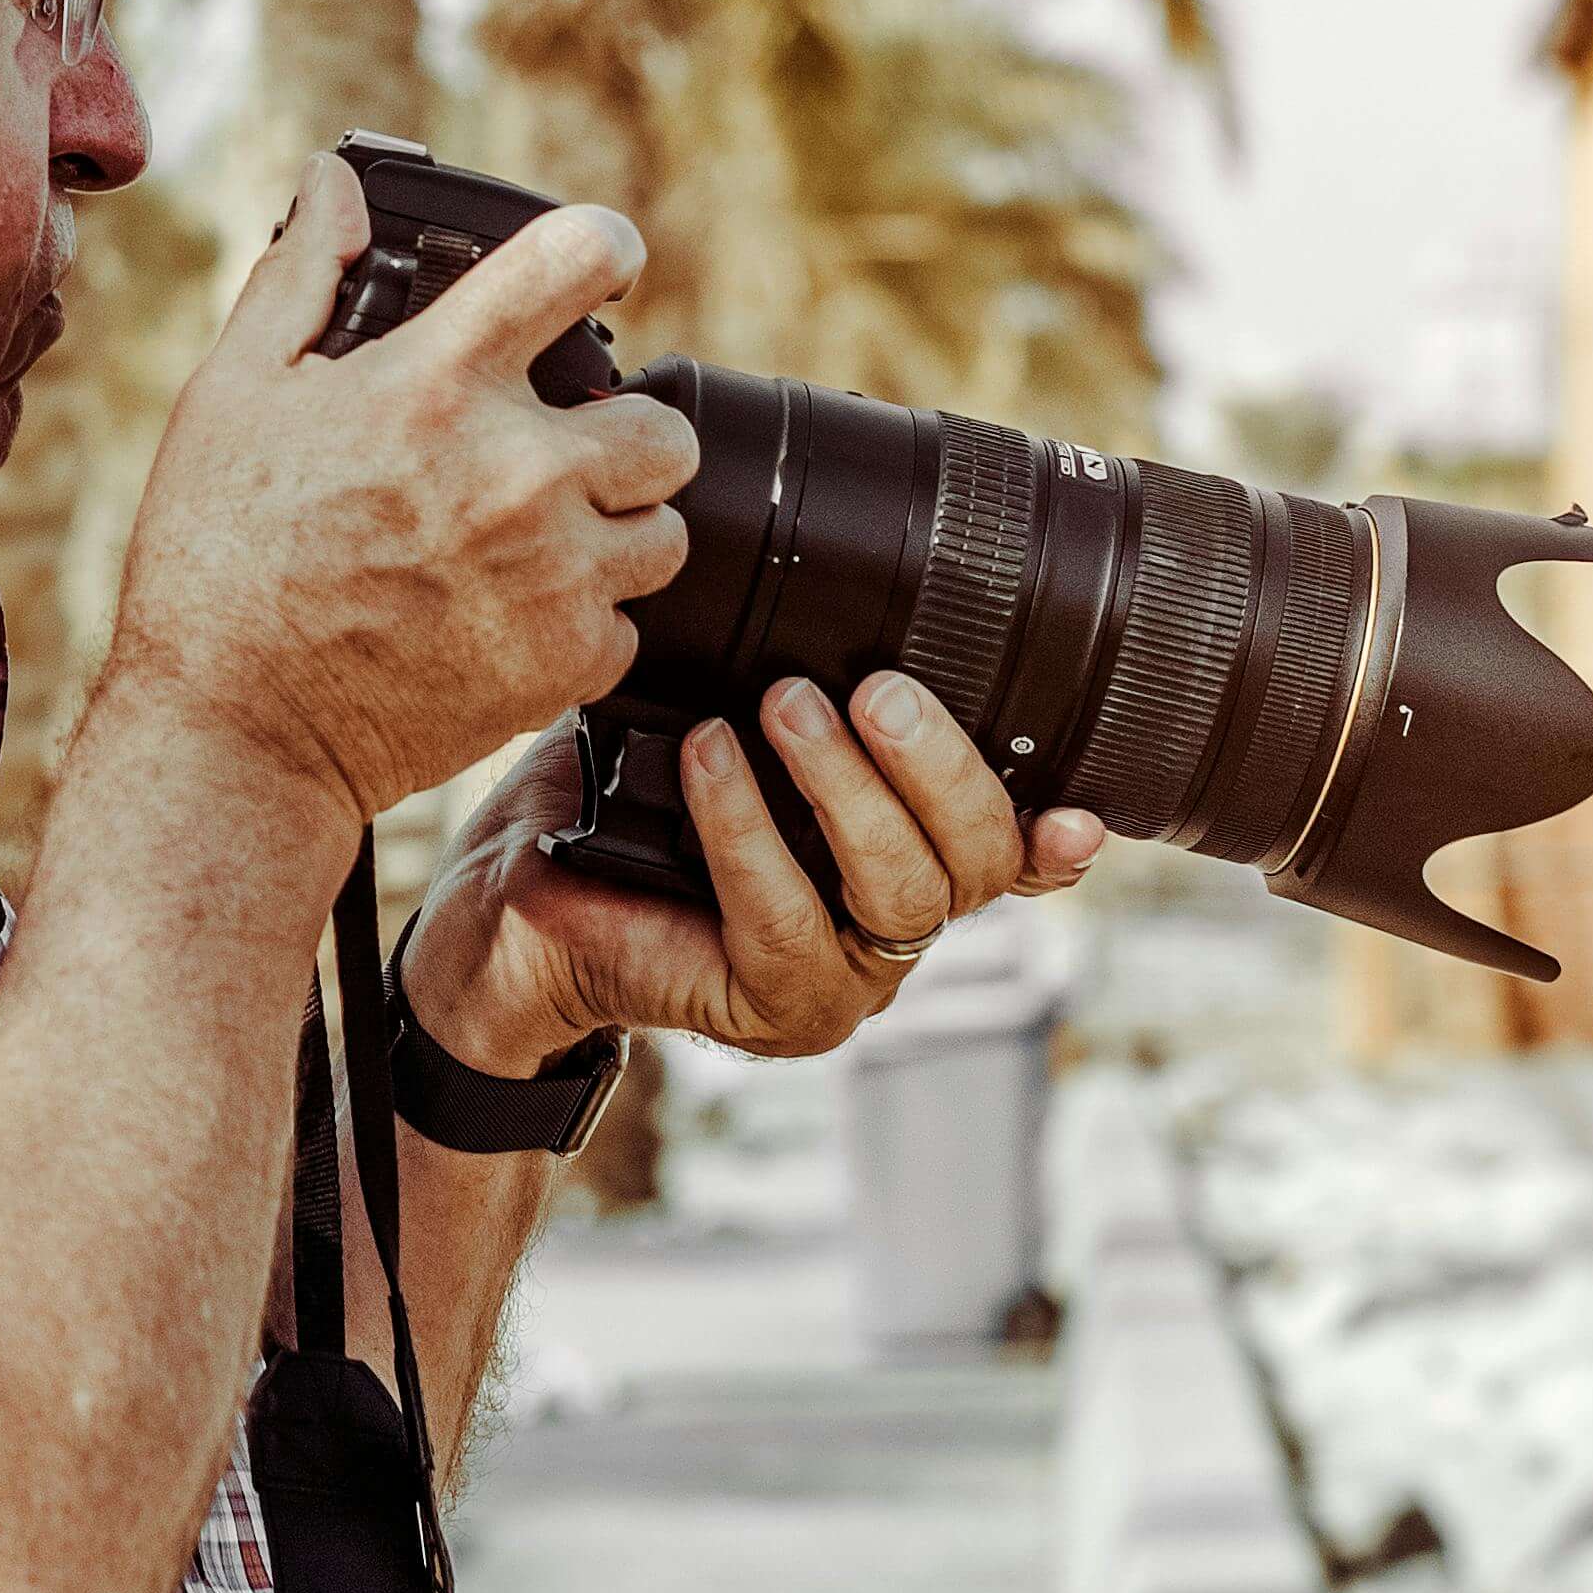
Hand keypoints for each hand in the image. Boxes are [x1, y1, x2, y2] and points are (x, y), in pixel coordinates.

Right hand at [98, 154, 702, 816]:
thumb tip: (337, 185)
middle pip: (662, 426)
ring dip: (617, 532)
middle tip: (563, 456)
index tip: (602, 262)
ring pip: (663, 531)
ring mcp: (552, 574)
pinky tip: (515, 618)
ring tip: (541, 545)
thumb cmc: (216, 561)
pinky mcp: (563, 664)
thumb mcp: (231, 394)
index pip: (577, 256)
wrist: (233, 733)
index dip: (603, 246)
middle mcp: (517, 471)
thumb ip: (299, 276)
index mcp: (438, 383)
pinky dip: (586, 624)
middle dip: (624, 434)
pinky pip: (628, 627)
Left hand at [403, 673, 1105, 1070]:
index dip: (1057, 838)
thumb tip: (842, 583)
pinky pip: (789, 921)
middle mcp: (891, 924)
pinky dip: (749, 830)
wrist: (510, 910)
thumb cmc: (620, 803)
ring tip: (783, 705)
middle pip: (977, 860)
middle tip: (875, 687)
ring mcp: (843, 979)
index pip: (1012, 853)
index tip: (1081, 808)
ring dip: (848, 789)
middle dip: (937, 763)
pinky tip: (706, 758)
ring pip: (905, 892)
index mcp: (901, 857)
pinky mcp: (774, 1009)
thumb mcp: (724, 722)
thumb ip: (803, 688)